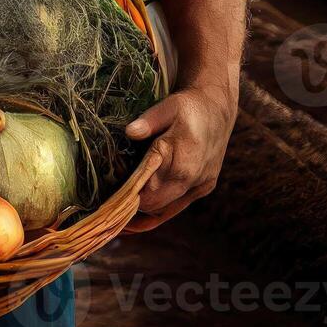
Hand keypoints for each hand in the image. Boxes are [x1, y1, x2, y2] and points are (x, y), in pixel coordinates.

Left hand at [122, 82, 237, 231]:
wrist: (218, 109)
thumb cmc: (188, 107)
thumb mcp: (168, 108)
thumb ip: (149, 121)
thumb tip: (130, 132)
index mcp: (184, 164)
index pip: (150, 193)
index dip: (128, 196)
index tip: (108, 195)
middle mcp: (193, 181)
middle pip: (155, 205)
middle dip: (131, 206)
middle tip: (108, 203)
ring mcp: (200, 187)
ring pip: (166, 210)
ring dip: (143, 212)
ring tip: (116, 217)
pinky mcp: (203, 188)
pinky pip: (176, 207)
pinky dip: (157, 212)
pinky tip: (137, 220)